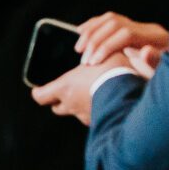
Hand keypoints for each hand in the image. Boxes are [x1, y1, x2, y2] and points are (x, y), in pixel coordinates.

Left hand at [32, 53, 155, 125]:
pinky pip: (93, 118)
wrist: (130, 92)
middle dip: (59, 101)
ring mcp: (85, 116)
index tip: (38, 90)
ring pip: (76, 113)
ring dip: (79, 106)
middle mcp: (72, 105)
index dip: (39, 92)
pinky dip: (95, 111)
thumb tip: (96, 47)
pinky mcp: (100, 122)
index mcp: (65, 87)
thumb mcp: (101, 55)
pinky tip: (104, 102)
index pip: (41, 96)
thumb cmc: (113, 71)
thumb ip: (94, 54)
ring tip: (89, 95)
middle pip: (57, 108)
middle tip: (66, 92)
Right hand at [76, 13, 168, 68]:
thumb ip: (157, 63)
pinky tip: (81, 32)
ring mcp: (141, 28)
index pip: (125, 33)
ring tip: (79, 49)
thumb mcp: (168, 74)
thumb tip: (146, 51)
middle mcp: (148, 29)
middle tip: (84, 60)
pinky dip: (93, 25)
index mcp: (158, 38)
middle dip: (95, 41)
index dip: (106, 46)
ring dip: (91, 32)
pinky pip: (110, 21)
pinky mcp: (135, 31)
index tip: (93, 62)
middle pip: (115, 24)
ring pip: (110, 19)